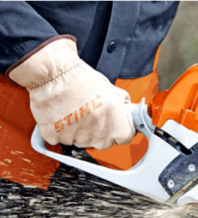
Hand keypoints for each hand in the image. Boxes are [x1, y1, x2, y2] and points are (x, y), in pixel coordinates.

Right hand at [8, 36, 134, 149]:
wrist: (53, 74)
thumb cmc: (80, 79)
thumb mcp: (110, 89)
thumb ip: (120, 104)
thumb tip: (124, 108)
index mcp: (116, 126)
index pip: (124, 138)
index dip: (118, 129)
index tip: (113, 124)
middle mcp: (99, 136)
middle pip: (103, 142)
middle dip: (99, 131)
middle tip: (90, 113)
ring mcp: (78, 139)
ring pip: (82, 141)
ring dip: (79, 131)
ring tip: (73, 111)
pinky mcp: (57, 138)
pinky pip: (61, 139)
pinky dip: (60, 130)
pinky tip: (60, 115)